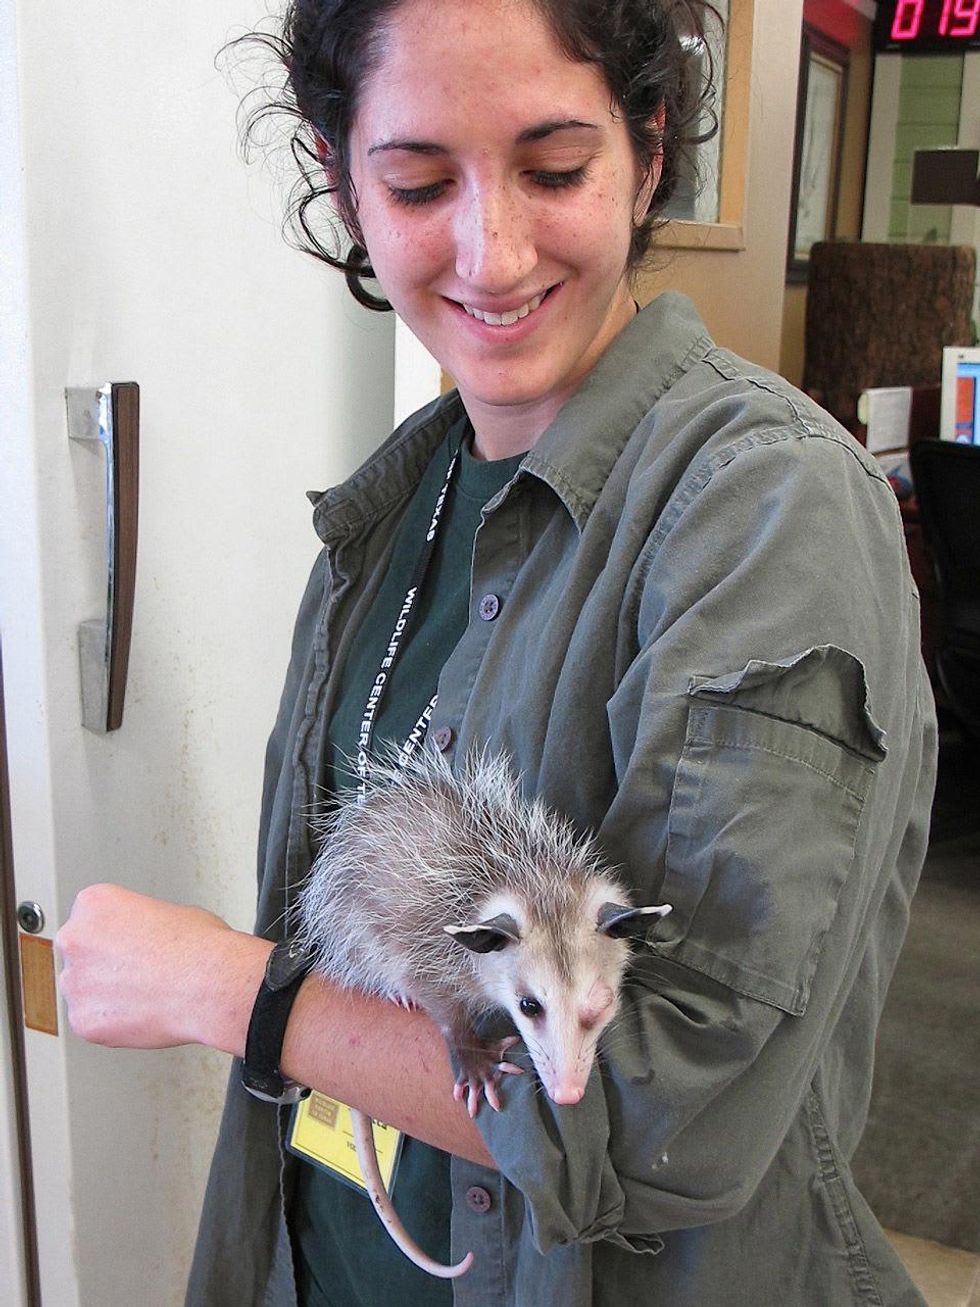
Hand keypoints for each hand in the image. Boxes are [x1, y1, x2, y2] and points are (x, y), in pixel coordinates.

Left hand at [56, 884, 269, 1051]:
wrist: (209, 986)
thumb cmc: (199, 947)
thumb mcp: (173, 911)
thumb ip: (142, 923)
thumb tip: (144, 938)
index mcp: (94, 903)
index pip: (91, 917)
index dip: (116, 932)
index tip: (132, 941)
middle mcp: (75, 938)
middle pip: (80, 952)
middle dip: (103, 962)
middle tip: (137, 969)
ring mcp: (75, 982)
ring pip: (82, 989)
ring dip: (105, 993)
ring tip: (144, 993)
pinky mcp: (82, 1019)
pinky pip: (90, 1020)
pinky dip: (111, 1022)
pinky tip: (140, 1012)